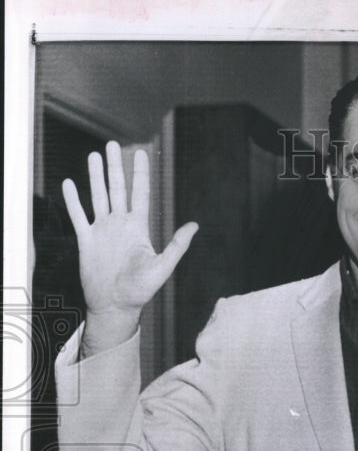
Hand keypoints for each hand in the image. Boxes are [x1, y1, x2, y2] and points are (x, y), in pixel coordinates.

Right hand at [62, 141, 198, 320]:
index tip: (141, 153)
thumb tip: (195, 225)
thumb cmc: (141, 289)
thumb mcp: (163, 266)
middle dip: (115, 167)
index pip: (140, 193)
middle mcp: (120, 224)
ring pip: (97, 196)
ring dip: (94, 176)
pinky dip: (73, 200)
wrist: (116, 305)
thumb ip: (177, 245)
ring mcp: (102, 230)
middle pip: (117, 189)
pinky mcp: (86, 240)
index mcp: (138, 227)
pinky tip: (69, 183)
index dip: (140, 174)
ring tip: (93, 155)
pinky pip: (78, 215)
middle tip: (112, 145)